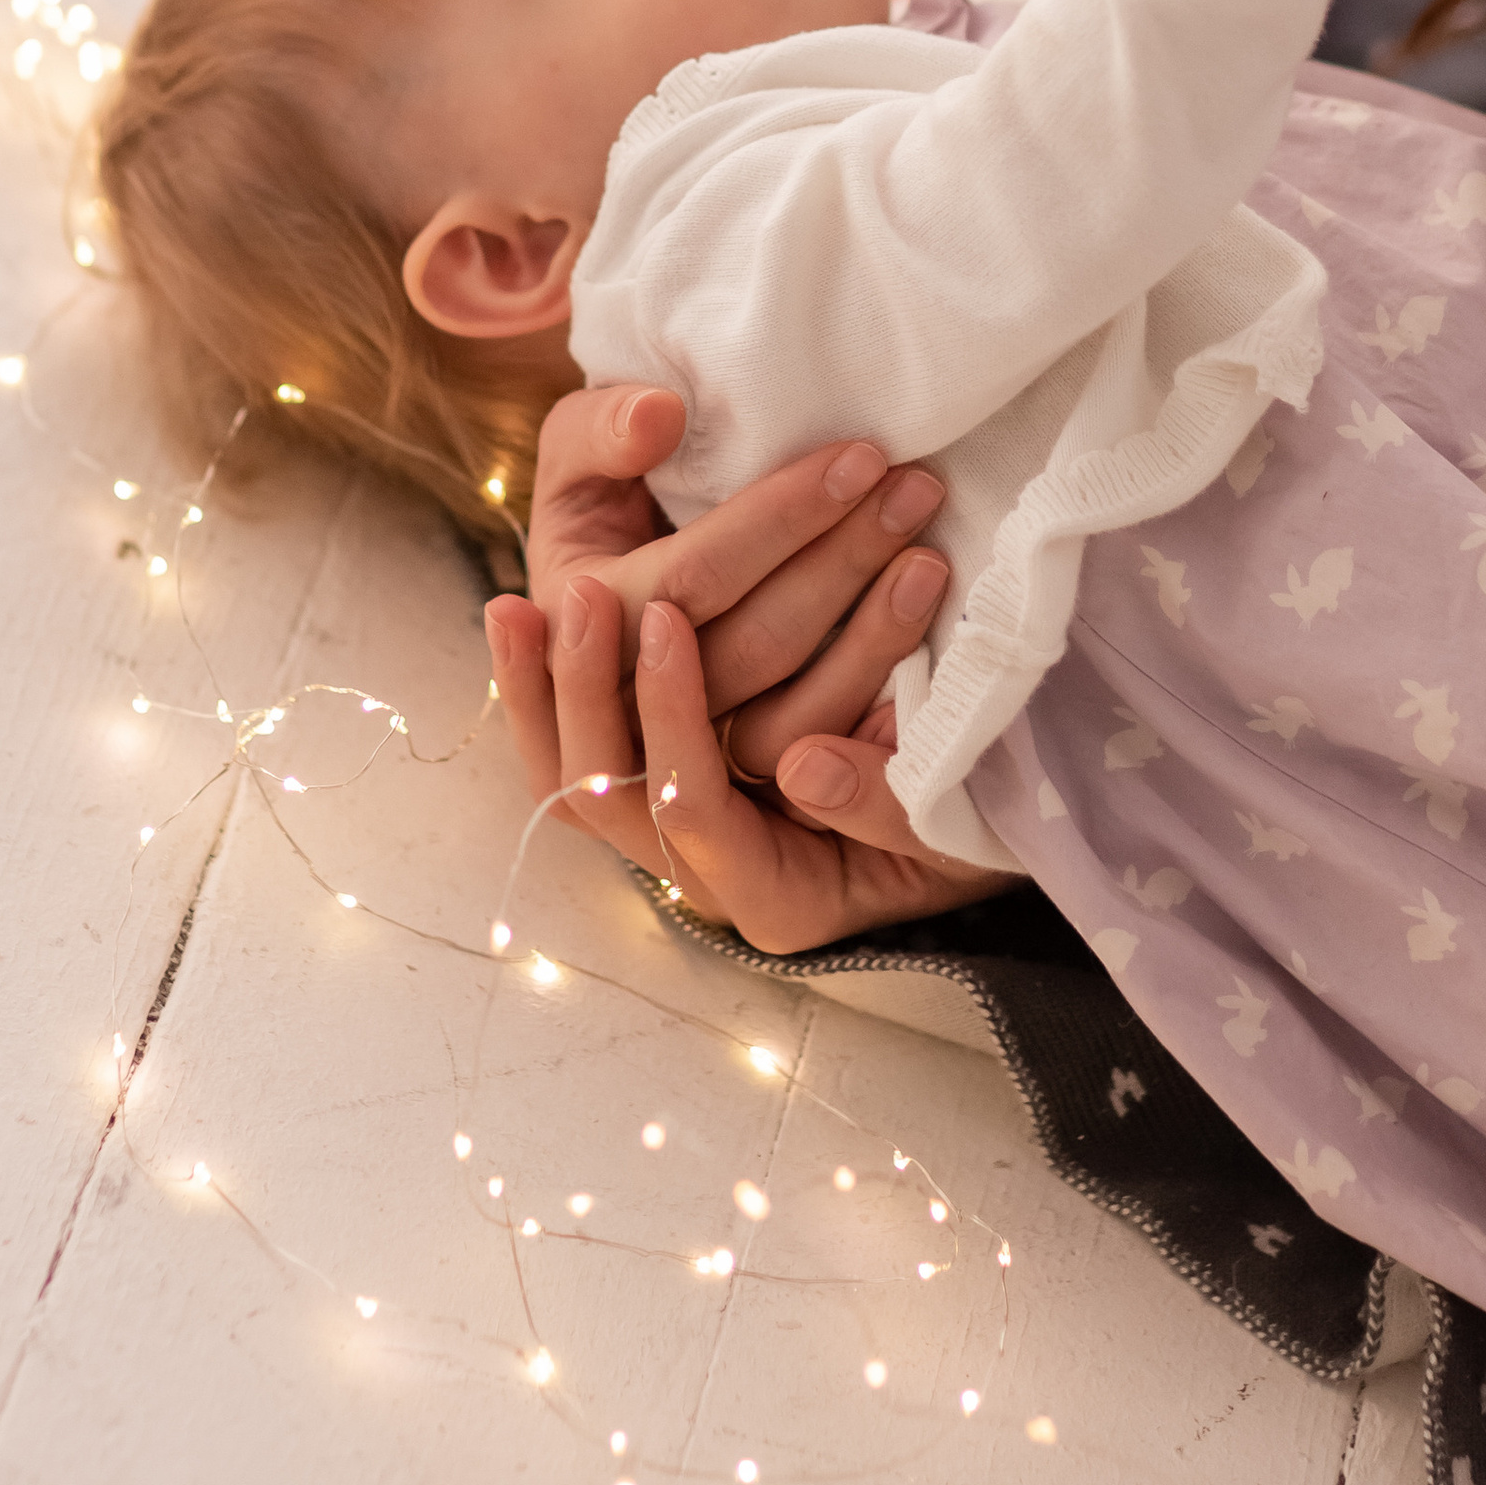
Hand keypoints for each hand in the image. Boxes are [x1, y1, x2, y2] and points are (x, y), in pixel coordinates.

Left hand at [486, 586, 1018, 951]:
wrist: (971, 812)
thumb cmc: (969, 818)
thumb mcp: (952, 826)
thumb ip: (887, 806)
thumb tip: (804, 765)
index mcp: (773, 894)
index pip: (694, 811)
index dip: (674, 714)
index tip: (668, 618)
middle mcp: (705, 872)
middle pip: (609, 796)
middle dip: (589, 689)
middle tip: (580, 590)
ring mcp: (673, 828)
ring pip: (575, 776)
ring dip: (544, 689)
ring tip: (514, 603)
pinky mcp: (656, 778)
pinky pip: (578, 747)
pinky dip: (544, 687)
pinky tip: (516, 615)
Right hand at [524, 382, 947, 732]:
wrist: (602, 589)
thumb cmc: (599, 500)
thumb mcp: (575, 452)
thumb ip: (602, 428)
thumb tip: (663, 415)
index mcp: (586, 616)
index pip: (693, 575)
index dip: (780, 517)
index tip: (862, 458)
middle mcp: (631, 700)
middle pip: (753, 645)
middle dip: (842, 564)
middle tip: (917, 490)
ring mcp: (686, 750)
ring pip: (789, 722)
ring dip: (869, 643)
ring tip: (930, 561)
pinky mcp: (738, 780)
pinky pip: (811, 769)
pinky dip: (870, 732)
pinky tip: (927, 667)